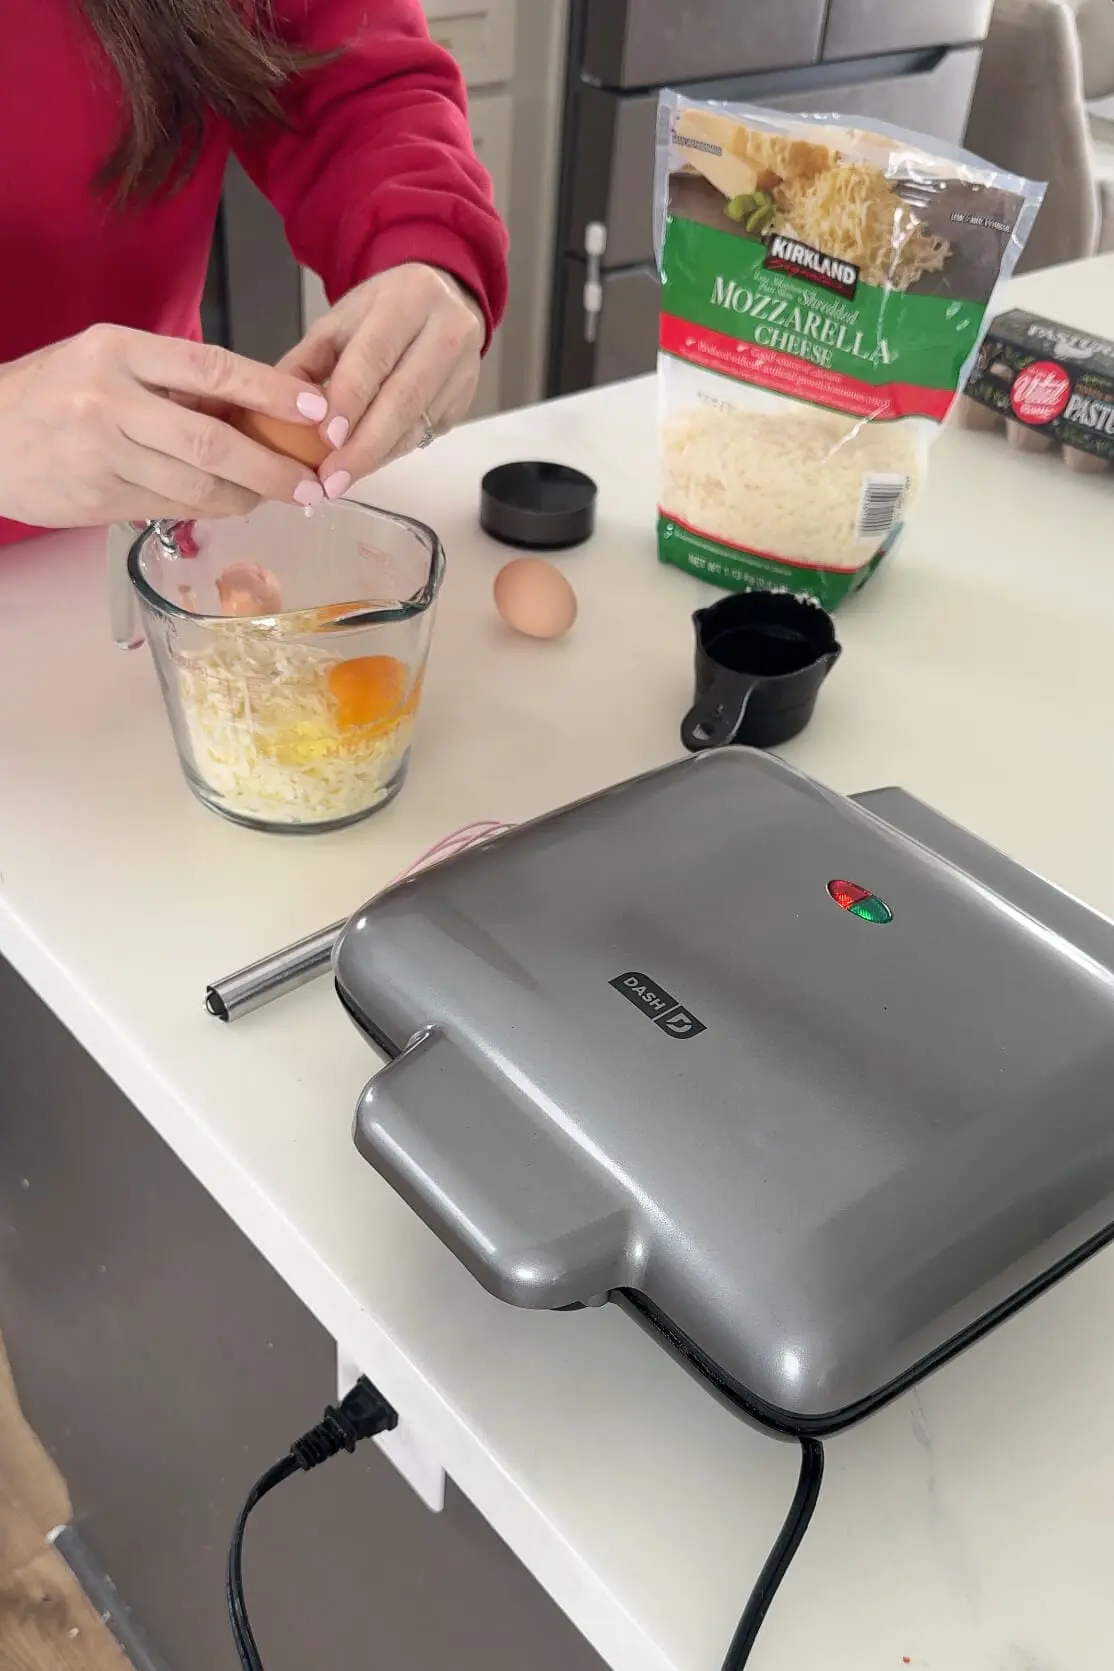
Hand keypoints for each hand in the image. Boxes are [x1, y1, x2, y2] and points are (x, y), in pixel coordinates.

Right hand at [0, 325, 332, 528]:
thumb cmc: (54, 393)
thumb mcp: (108, 362)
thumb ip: (173, 381)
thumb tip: (255, 408)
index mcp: (119, 351)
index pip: (212, 369)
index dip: (271, 393)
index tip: (316, 410)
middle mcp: (110, 400)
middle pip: (212, 442)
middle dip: (272, 468)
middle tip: (311, 482)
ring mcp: (103, 454)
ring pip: (197, 486)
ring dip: (246, 496)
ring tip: (274, 494)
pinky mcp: (100, 499)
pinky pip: (173, 508)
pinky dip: (210, 509)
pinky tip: (230, 504)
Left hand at [278, 265, 484, 496]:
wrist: (444, 298)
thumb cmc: (384, 311)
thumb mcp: (339, 321)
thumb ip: (306, 363)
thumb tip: (273, 411)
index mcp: (408, 301)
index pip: (374, 357)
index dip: (349, 401)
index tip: (326, 439)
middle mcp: (445, 333)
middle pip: (403, 399)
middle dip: (364, 446)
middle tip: (331, 479)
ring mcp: (461, 370)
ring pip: (415, 424)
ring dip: (375, 457)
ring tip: (341, 479)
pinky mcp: (464, 400)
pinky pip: (424, 435)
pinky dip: (390, 453)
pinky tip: (366, 463)